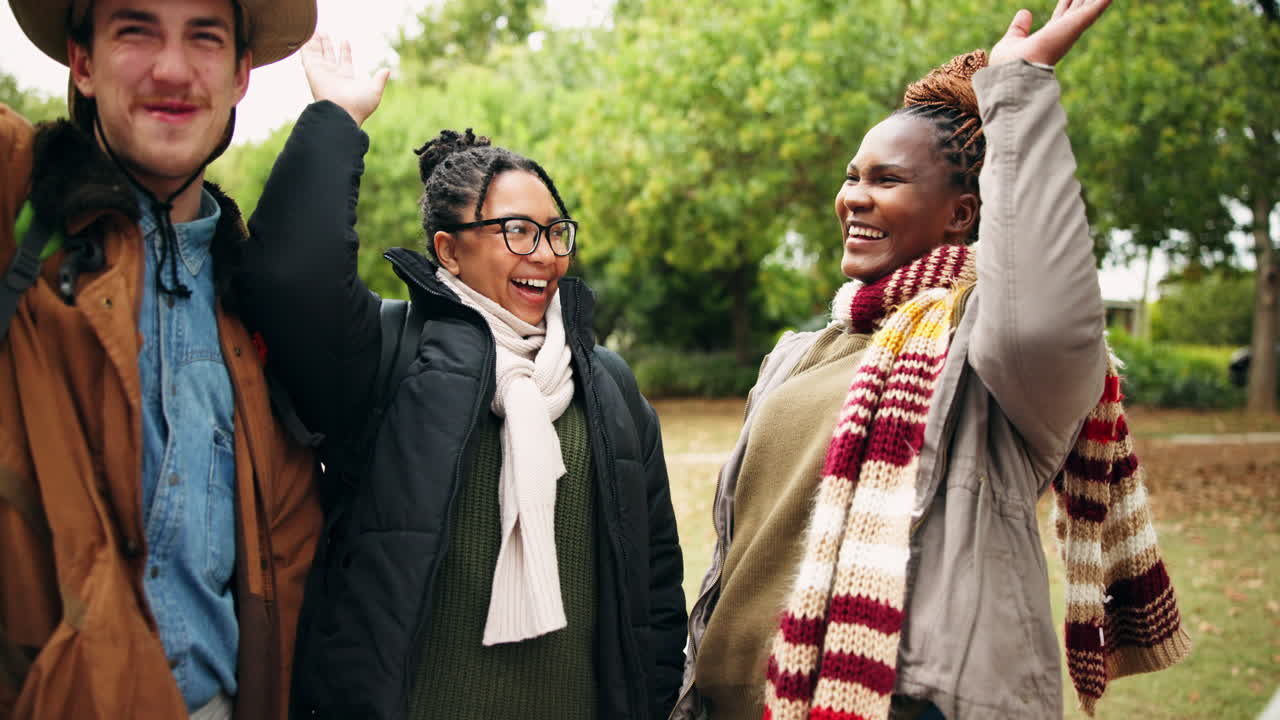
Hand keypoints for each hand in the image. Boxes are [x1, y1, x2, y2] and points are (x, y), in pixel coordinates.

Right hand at [301, 33, 390, 126]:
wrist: (341, 112)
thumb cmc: (359, 105)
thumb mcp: (374, 91)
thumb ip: (379, 79)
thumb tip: (387, 70)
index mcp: (346, 79)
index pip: (345, 61)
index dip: (345, 51)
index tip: (345, 40)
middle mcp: (333, 75)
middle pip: (329, 56)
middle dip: (327, 44)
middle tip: (325, 33)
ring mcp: (322, 73)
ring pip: (317, 53)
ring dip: (315, 42)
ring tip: (314, 30)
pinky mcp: (312, 70)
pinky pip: (307, 55)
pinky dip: (305, 45)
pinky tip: (305, 35)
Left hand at [989, 0, 1112, 66]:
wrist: (1015, 72)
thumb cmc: (1008, 64)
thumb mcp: (1012, 40)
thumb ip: (1019, 28)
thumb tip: (1025, 12)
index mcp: (1048, 38)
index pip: (1060, 16)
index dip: (1065, 4)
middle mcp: (1062, 34)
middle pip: (1077, 10)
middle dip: (1082, 0)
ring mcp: (1070, 29)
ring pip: (1088, 7)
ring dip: (1093, 1)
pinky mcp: (1076, 24)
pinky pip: (1095, 7)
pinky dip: (1101, 2)